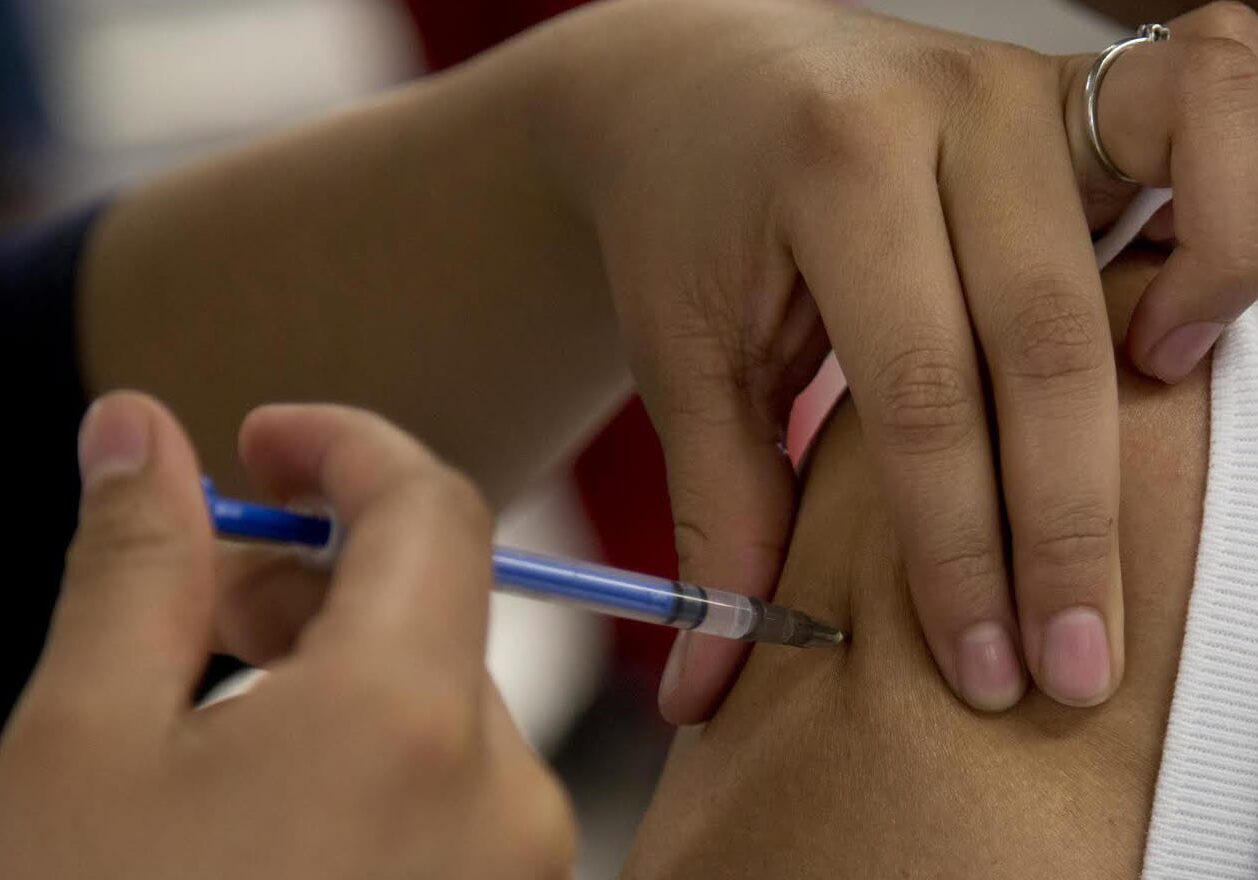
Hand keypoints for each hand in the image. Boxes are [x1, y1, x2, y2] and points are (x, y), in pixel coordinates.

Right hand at [0, 393, 573, 878]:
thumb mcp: (79, 750)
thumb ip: (133, 566)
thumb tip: (139, 430)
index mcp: (412, 722)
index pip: (430, 504)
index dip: (344, 445)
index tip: (262, 439)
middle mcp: (504, 795)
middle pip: (433, 604)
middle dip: (314, 570)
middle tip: (197, 584)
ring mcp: (520, 874)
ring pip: (439, 702)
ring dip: (337, 665)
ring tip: (213, 703)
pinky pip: (453, 790)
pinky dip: (371, 751)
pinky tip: (270, 799)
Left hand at [540, 0, 1257, 716]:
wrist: (687, 80)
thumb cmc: (683, 216)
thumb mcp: (684, 361)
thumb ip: (719, 515)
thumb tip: (711, 683)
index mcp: (832, 172)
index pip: (922, 394)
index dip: (959, 549)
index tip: (982, 668)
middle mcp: (944, 111)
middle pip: (1048, 341)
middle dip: (1065, 528)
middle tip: (1072, 667)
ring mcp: (1021, 87)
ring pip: (1175, 201)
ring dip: (1198, 336)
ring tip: (1170, 483)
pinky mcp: (1069, 90)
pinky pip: (1211, 106)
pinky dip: (1233, 213)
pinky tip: (1177, 337)